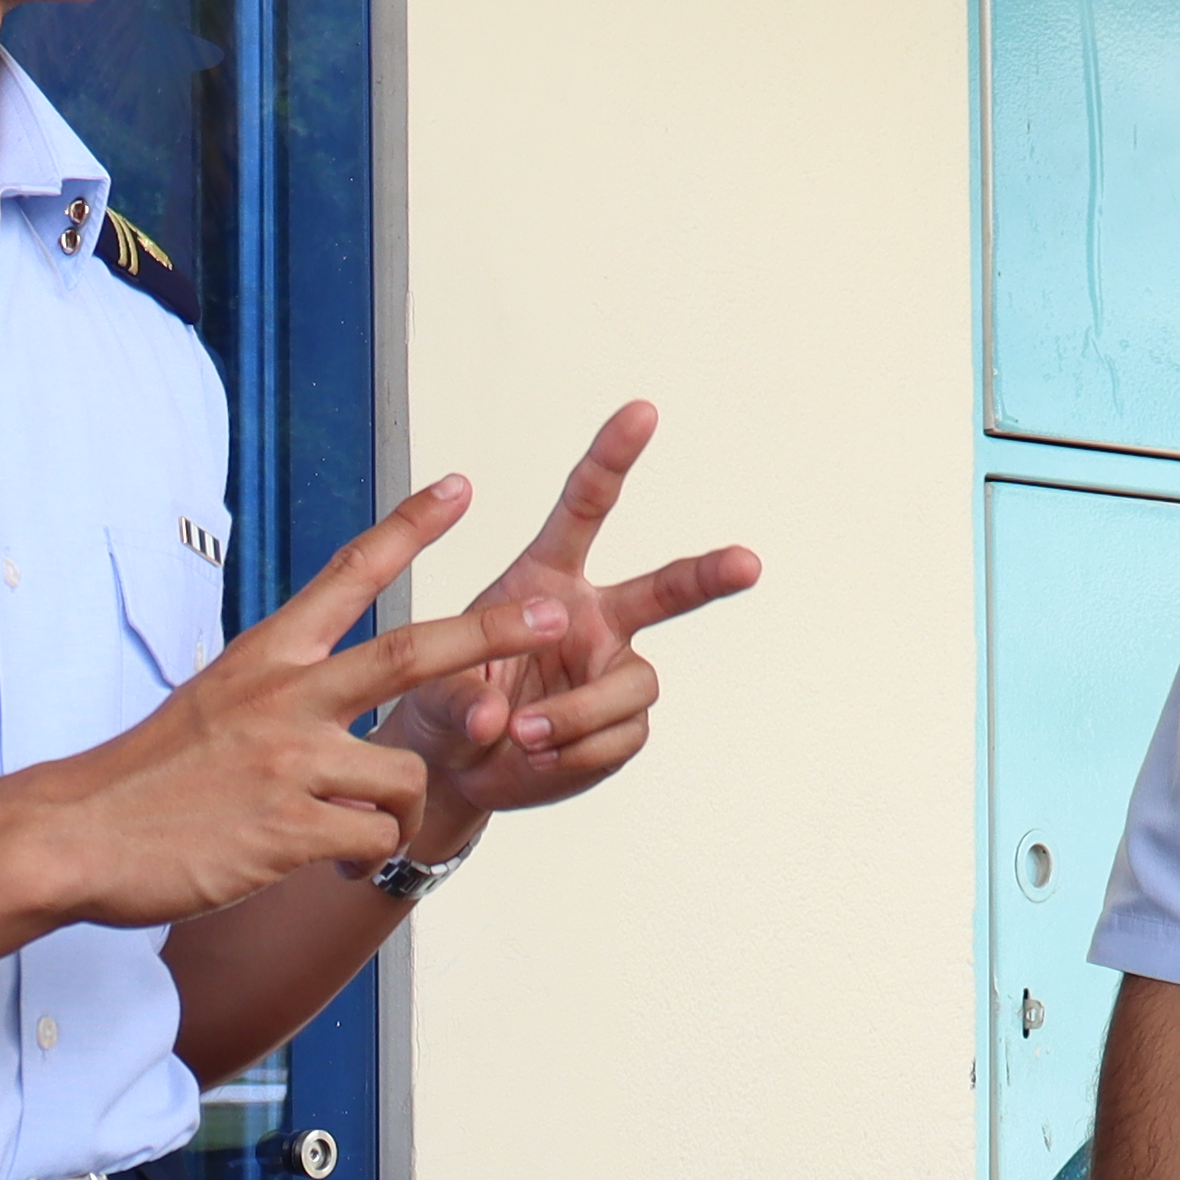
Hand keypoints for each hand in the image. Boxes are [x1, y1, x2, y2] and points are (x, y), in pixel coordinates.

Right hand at [26, 479, 542, 925]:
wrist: (79, 835)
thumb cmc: (143, 781)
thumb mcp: (208, 707)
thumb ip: (276, 698)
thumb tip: (329, 712)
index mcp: (264, 656)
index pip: (348, 574)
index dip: (409, 528)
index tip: (458, 488)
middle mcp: (285, 696)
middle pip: (414, 651)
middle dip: (493, 631)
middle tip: (553, 611)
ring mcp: (292, 761)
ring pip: (405, 774)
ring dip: (398, 810)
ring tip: (355, 830)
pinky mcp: (292, 827)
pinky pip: (376, 837)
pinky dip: (364, 855)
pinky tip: (325, 862)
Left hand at [370, 400, 762, 854]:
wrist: (456, 767)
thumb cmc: (447, 704)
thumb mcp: (431, 690)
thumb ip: (458, 698)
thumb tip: (500, 719)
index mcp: (546, 579)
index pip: (585, 508)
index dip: (613, 458)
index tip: (642, 412)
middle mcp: (592, 620)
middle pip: (664, 592)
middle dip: (707, 575)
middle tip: (747, 563)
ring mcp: (610, 674)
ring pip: (634, 686)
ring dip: (581, 714)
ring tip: (524, 735)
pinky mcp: (619, 730)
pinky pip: (618, 739)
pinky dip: (576, 754)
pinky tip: (537, 759)